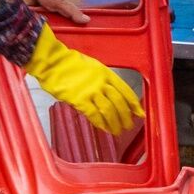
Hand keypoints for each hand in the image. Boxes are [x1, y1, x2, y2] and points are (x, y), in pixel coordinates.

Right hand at [26, 25, 143, 134]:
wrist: (54, 62)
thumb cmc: (70, 63)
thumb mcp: (92, 66)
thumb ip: (102, 80)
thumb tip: (108, 94)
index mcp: (106, 73)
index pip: (125, 90)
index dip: (134, 104)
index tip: (139, 113)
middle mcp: (102, 82)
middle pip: (119, 102)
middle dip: (126, 116)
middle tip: (128, 126)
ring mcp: (91, 91)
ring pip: (109, 110)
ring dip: (115, 123)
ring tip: (118, 131)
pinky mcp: (79, 99)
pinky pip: (93, 114)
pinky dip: (100, 123)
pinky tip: (104, 129)